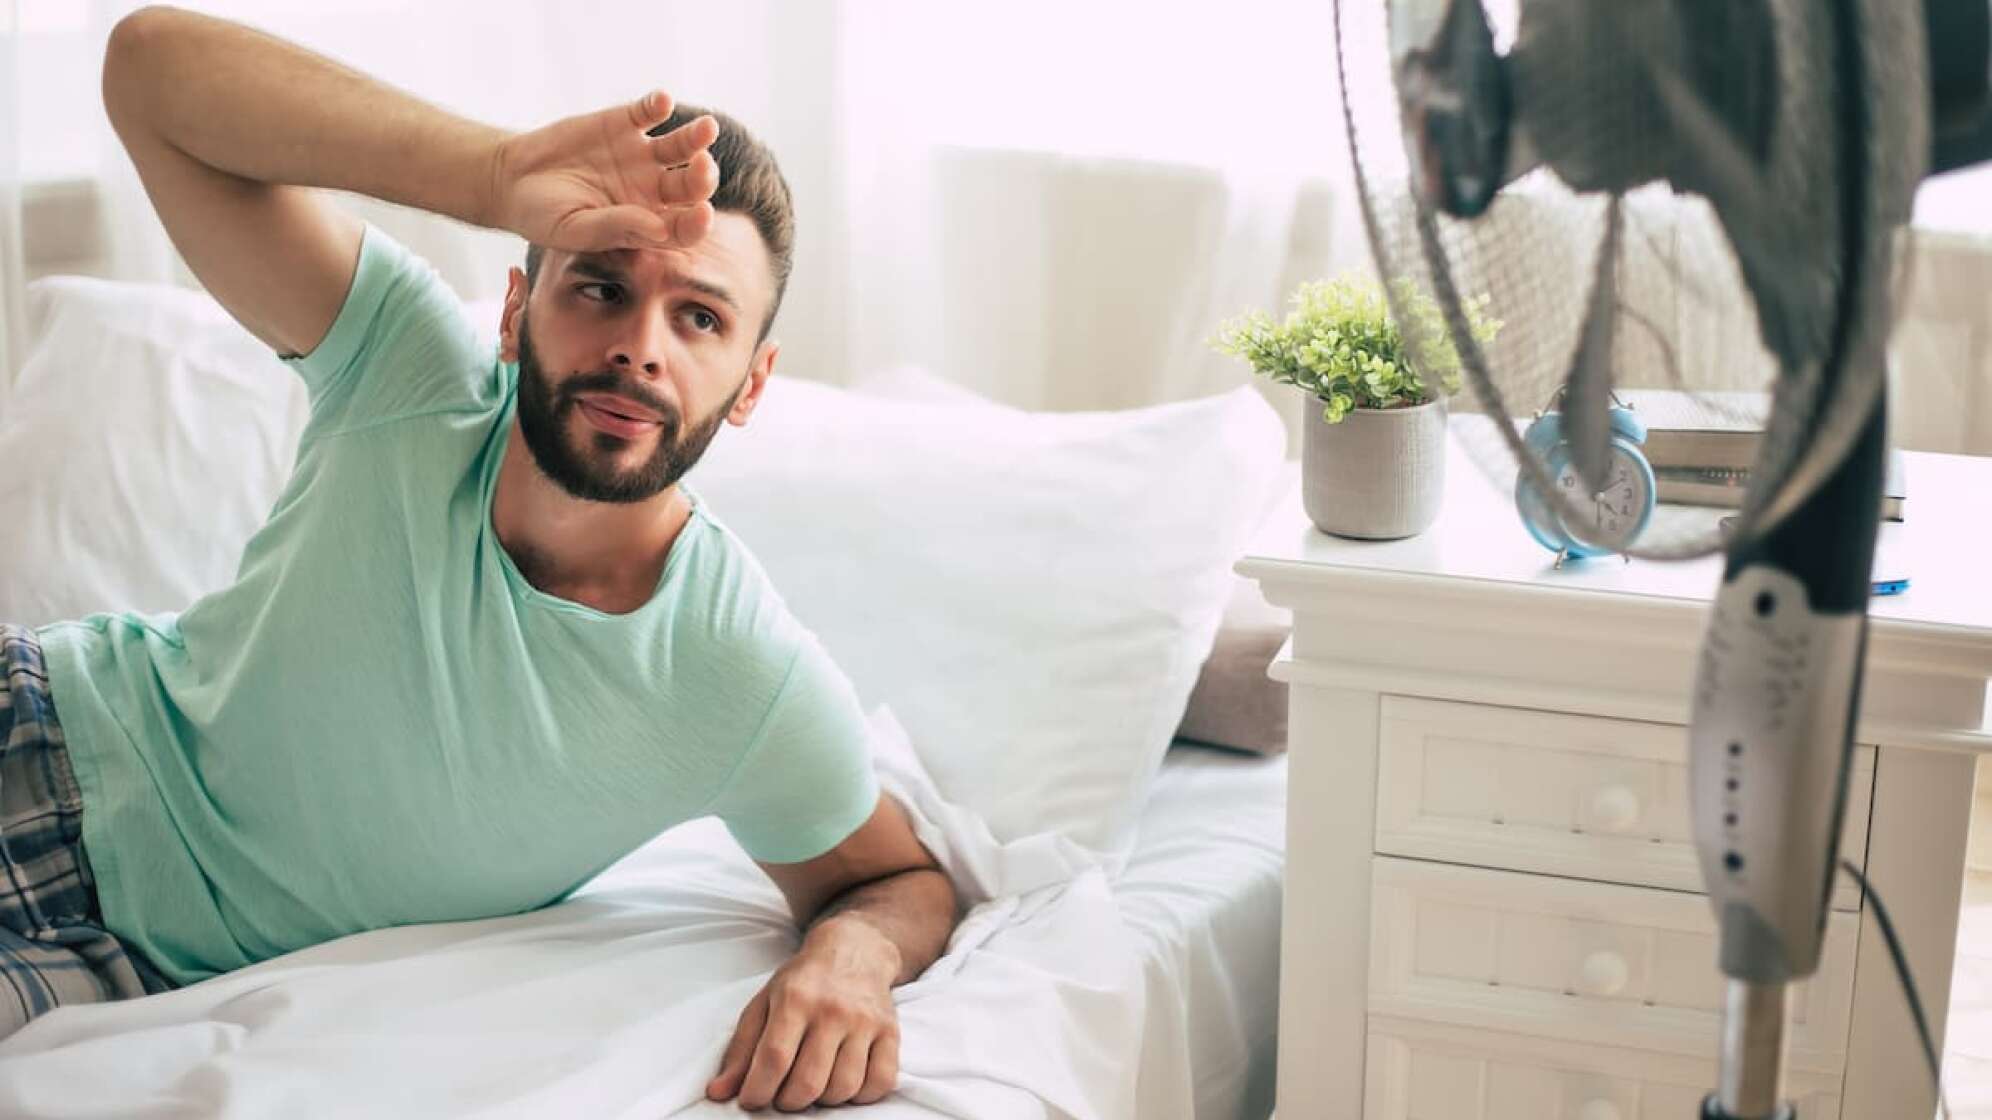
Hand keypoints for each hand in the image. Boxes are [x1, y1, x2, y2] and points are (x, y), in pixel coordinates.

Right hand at [489, 90, 719, 252]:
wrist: (511, 179)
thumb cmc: (542, 216)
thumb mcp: (574, 228)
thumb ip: (616, 227)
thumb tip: (660, 229)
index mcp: (645, 224)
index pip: (684, 228)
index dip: (698, 223)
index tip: (705, 213)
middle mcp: (652, 190)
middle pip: (691, 186)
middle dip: (702, 177)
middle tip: (703, 167)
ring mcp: (641, 155)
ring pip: (681, 146)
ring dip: (696, 137)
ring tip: (706, 128)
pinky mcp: (623, 123)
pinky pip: (648, 112)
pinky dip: (657, 105)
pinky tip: (662, 101)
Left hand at [707, 919, 901, 1110]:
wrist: (855, 950)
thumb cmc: (803, 981)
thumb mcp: (764, 1004)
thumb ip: (741, 1050)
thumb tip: (718, 1093)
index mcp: (795, 998)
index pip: (774, 1059)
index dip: (758, 1091)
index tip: (752, 1100)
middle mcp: (833, 1009)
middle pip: (808, 1082)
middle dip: (788, 1102)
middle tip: (782, 1095)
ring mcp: (866, 1021)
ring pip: (844, 1088)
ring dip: (822, 1100)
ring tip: (812, 1085)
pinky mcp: (890, 1032)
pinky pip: (881, 1083)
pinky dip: (860, 1096)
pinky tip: (844, 1083)